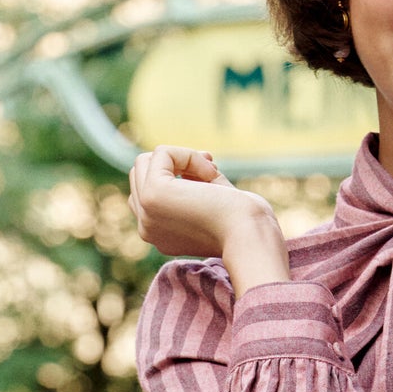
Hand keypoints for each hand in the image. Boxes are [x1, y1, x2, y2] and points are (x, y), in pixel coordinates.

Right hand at [129, 146, 290, 294]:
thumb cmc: (243, 223)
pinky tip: (212, 173)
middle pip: (141, 174)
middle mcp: (146, 229)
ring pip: (145, 161)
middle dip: (176, 163)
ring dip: (183, 158)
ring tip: (212, 174)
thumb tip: (166, 156)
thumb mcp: (209, 200)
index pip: (146, 191)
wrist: (251, 238)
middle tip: (212, 172)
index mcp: (158, 236)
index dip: (177, 175)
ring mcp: (146, 214)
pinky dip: (189, 154)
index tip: (210, 176)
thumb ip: (188, 183)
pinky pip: (162, 153)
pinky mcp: (153, 196)